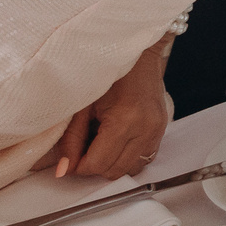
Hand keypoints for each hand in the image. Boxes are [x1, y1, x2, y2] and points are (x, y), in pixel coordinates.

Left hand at [34, 41, 173, 179]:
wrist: (138, 54)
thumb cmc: (108, 73)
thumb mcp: (82, 105)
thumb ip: (71, 140)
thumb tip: (64, 170)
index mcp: (125, 119)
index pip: (99, 164)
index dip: (78, 167)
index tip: (69, 159)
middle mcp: (146, 128)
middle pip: (115, 170)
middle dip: (95, 167)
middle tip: (83, 151)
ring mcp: (157, 130)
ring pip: (131, 169)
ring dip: (113, 164)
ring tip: (101, 146)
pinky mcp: (162, 130)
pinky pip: (144, 158)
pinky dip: (128, 158)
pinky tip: (116, 143)